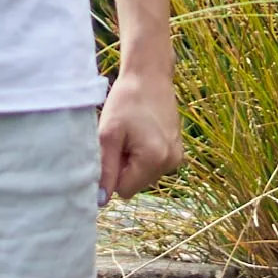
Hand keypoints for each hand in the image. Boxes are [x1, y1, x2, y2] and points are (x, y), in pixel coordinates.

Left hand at [98, 67, 182, 201]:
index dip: (113, 173)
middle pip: (134, 185)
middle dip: (122, 168)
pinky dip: (141, 156)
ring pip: (141, 176)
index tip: (113, 149)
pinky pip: (151, 166)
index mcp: (156, 159)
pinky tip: (140, 135)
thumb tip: (101, 201)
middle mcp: (171, 162)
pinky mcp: (176, 150)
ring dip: (131, 162)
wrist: (149, 76)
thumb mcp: (108, 136)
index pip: (124, 190)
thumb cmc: (126, 102)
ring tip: (131, 136)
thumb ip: (105, 169)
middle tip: (121, 141)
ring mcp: (176, 157)